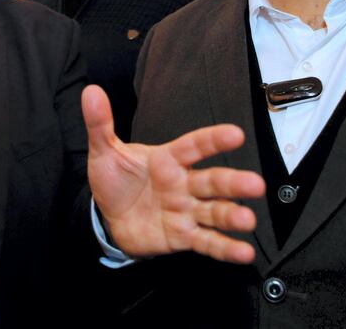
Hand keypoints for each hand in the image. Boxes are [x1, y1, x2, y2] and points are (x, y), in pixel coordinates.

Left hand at [83, 85, 264, 263]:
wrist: (107, 218)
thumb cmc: (115, 181)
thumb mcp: (104, 152)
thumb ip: (100, 123)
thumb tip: (91, 92)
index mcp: (167, 160)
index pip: (193, 146)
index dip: (213, 140)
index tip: (235, 134)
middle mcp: (183, 184)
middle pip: (212, 181)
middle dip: (233, 183)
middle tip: (255, 184)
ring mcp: (185, 211)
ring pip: (214, 212)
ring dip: (232, 216)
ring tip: (248, 220)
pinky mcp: (183, 236)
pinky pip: (207, 242)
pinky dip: (225, 249)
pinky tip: (244, 253)